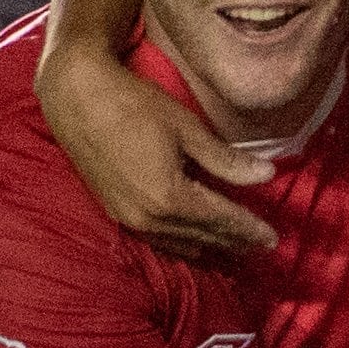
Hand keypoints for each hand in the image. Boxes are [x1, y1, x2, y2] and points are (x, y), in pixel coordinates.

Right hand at [35, 33, 278, 258]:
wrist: (75, 97)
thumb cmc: (133, 105)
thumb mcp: (187, 129)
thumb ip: (226, 159)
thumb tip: (268, 175)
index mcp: (170, 197)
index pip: (221, 220)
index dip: (249, 229)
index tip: (273, 239)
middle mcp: (149, 217)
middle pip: (202, 236)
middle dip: (234, 243)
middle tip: (260, 248)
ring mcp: (128, 219)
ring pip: (179, 243)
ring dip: (209, 248)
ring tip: (234, 250)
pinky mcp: (115, 213)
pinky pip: (157, 239)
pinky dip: (180, 244)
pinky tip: (192, 245)